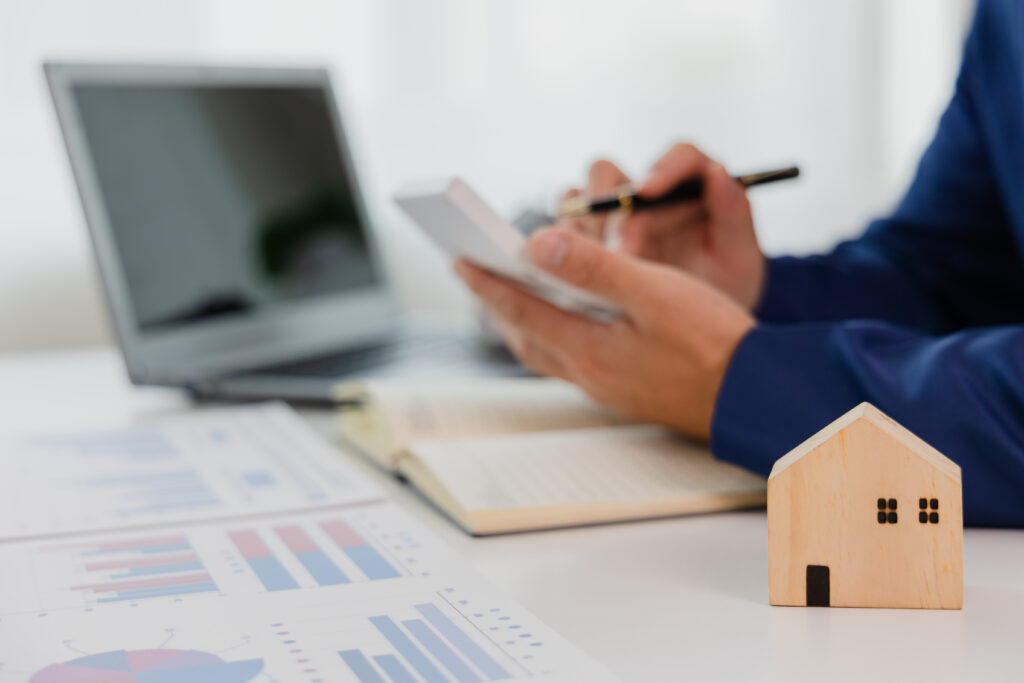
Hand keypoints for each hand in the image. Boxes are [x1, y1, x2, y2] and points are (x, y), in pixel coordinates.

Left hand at [453, 227, 755, 439]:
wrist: (757, 397)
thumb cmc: (715, 344)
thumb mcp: (654, 294)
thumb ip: (596, 268)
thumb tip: (539, 245)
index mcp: (588, 348)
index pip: (521, 308)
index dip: (487, 282)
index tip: (458, 260)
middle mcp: (589, 372)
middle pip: (525, 334)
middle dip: (498, 304)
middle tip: (477, 277)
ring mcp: (607, 386)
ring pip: (547, 351)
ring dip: (524, 322)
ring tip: (512, 297)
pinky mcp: (627, 389)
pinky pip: (573, 360)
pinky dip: (556, 335)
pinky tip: (571, 324)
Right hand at [560, 143, 765, 310]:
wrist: (702, 328)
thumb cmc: (725, 284)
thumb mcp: (739, 258)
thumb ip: (734, 215)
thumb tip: (718, 174)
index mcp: (693, 183)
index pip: (679, 156)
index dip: (663, 168)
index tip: (649, 191)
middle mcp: (646, 192)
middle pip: (610, 173)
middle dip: (610, 208)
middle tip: (622, 250)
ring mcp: (611, 216)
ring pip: (578, 199)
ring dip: (582, 229)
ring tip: (596, 267)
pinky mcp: (587, 240)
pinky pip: (562, 232)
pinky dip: (565, 249)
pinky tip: (577, 275)